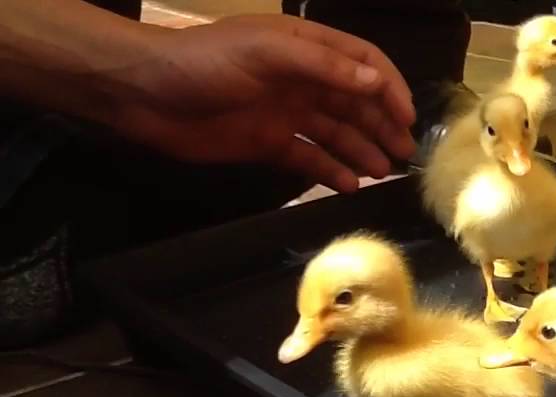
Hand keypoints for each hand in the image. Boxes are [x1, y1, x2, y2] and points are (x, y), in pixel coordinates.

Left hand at [105, 14, 417, 192]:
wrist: (145, 94)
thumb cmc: (206, 63)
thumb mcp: (268, 54)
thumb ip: (325, 68)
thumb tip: (377, 84)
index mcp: (304, 47)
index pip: (361, 64)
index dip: (388, 87)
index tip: (407, 117)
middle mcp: (301, 79)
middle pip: (355, 102)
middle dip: (382, 126)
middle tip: (405, 155)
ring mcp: (285, 113)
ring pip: (337, 133)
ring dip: (362, 151)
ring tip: (384, 173)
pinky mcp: (268, 144)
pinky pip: (309, 158)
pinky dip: (331, 171)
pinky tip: (350, 186)